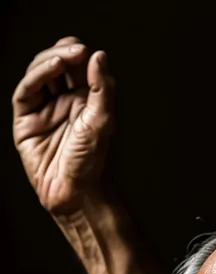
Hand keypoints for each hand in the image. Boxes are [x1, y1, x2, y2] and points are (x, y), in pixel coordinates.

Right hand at [12, 37, 114, 214]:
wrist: (78, 194)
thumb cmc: (94, 163)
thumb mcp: (103, 121)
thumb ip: (102, 88)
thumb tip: (99, 56)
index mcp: (83, 101)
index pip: (76, 66)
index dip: (78, 53)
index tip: (86, 51)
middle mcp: (62, 102)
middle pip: (55, 64)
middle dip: (63, 52)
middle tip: (75, 50)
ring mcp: (42, 110)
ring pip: (38, 74)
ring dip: (49, 60)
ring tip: (64, 58)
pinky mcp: (25, 122)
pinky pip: (25, 93)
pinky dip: (36, 77)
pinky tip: (51, 69)